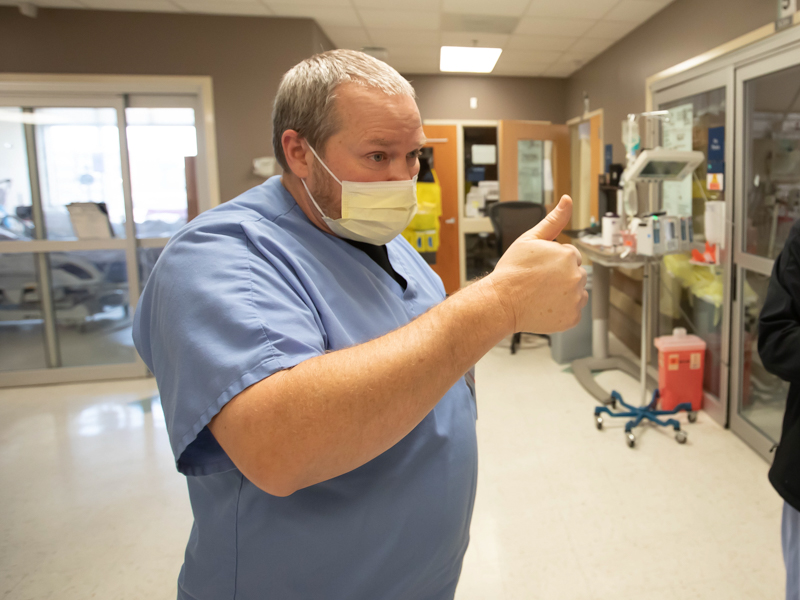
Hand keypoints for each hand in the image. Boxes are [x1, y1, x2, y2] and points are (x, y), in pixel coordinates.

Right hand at [486, 195, 587, 334]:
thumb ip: (553, 220)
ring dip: (563, 293)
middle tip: (538, 282)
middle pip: (575, 274)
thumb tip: (567, 200)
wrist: (500, 302)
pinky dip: (562, 310)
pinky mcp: (572, 318)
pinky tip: (544, 306)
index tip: (538, 268)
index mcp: (568, 255)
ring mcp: (576, 299)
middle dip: (560, 276)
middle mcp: (577, 276)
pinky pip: (572, 311)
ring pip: (576, 292)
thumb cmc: (511, 271)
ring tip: (540, 294)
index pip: (571, 256)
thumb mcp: (529, 239)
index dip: (553, 261)